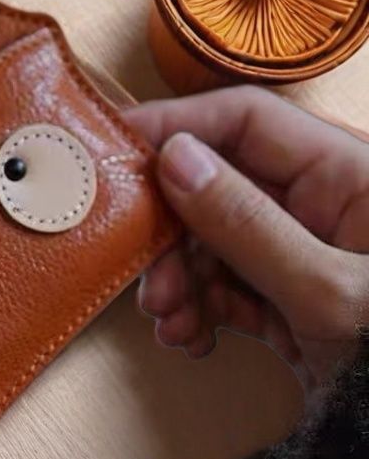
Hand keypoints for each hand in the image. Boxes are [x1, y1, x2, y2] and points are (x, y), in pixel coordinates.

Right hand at [124, 86, 368, 391]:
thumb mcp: (324, 290)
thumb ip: (247, 223)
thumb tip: (174, 157)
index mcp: (342, 174)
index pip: (245, 121)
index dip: (176, 126)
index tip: (115, 149)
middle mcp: (314, 202)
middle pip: (213, 187)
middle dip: (170, 235)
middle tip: (147, 279)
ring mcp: (293, 249)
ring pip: (207, 240)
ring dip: (177, 280)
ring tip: (170, 323)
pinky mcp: (281, 292)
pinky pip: (220, 284)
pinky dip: (196, 308)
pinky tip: (190, 337)